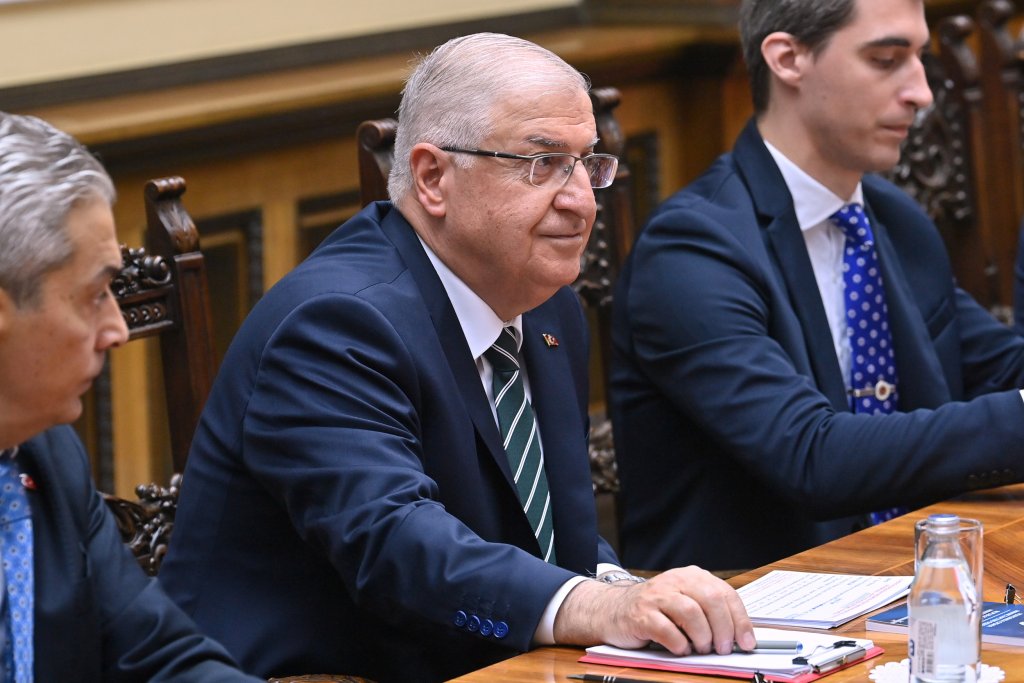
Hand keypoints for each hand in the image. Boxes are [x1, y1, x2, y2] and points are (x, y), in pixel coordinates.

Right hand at [552, 566, 754, 654]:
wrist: (612, 610)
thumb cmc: (655, 610)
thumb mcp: (685, 602)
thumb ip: (709, 612)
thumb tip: (740, 636)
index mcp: (691, 576)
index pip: (725, 594)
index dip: (740, 620)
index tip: (747, 642)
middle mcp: (675, 581)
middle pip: (711, 600)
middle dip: (723, 630)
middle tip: (722, 648)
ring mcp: (657, 596)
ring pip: (691, 614)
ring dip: (702, 638)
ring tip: (699, 648)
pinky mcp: (641, 614)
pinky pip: (668, 631)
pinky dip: (679, 645)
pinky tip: (679, 648)